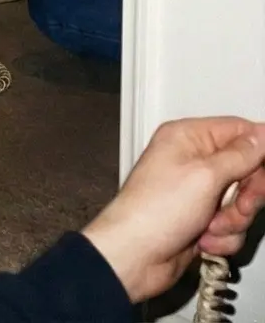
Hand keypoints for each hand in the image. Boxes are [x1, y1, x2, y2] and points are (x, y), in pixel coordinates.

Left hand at [81, 117, 264, 303]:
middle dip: (247, 193)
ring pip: (241, 201)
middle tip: (239, 204)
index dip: (261, 151)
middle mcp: (191, 160)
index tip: (264, 172)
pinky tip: (202, 239)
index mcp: (187, 137)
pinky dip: (223, 236)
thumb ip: (240, 154)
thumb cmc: (153, 211)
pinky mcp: (200, 218)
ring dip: (233, 219)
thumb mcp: (205, 176)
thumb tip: (262, 135)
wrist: (135, 256)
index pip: (240, 131)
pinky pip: (231, 224)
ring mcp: (196, 191)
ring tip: (211, 226)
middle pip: (247, 169)